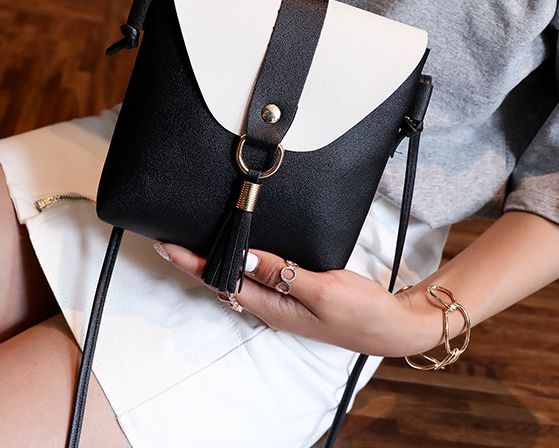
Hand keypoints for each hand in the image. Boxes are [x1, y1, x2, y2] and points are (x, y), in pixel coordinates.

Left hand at [158, 243, 437, 356]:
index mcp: (272, 306)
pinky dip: (243, 256)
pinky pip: (260, 272)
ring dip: (217, 257)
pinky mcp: (295, 288)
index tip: (167, 244)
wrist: (391, 324)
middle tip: (172, 234)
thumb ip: (281, 272)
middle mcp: (271, 303)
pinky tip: (241, 244)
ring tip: (195, 236)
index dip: (192, 263)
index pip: (221, 281)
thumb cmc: (360, 311)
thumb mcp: (320, 290)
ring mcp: (282, 297)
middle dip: (195, 259)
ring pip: (239, 275)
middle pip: (223, 279)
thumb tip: (242, 255)